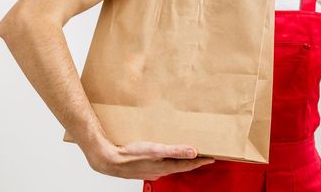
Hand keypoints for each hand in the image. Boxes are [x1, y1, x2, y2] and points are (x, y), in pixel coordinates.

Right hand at [82, 139, 214, 180]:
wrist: (108, 160)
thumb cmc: (130, 156)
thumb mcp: (155, 150)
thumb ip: (175, 151)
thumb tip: (193, 151)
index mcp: (165, 167)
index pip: (188, 164)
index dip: (201, 161)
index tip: (212, 158)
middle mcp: (160, 170)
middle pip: (181, 166)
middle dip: (192, 161)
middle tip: (203, 155)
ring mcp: (152, 170)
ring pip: (170, 165)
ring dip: (179, 159)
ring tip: (186, 152)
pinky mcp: (144, 167)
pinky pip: (160, 163)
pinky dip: (167, 158)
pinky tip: (164, 153)